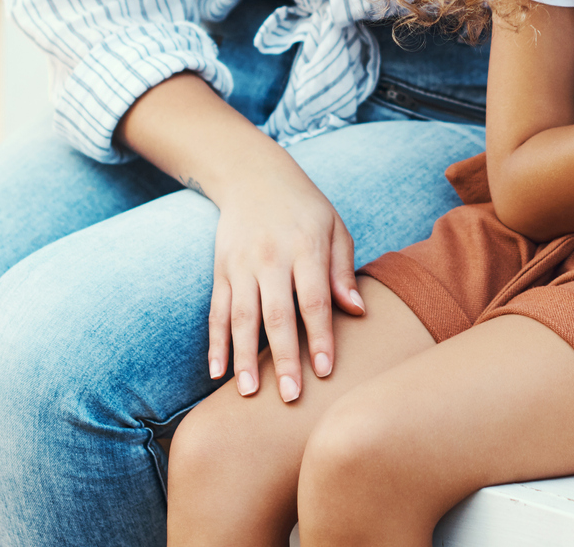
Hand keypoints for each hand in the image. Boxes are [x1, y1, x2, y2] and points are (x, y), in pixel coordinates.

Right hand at [204, 157, 365, 402]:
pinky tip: (217, 372)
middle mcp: (271, 258)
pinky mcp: (221, 270)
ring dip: (244, 358)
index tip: (325, 371)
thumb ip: (343, 270)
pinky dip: (215, 343)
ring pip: (241, 317)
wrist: (253, 175)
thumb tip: (358, 312)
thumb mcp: (334, 227)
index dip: (319, 337)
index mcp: (306, 247)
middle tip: (291, 397)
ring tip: (250, 393)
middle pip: (277, 315)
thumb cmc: (305, 209)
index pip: (314, 299)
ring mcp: (241, 265)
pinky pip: (216, 311)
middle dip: (283, 358)